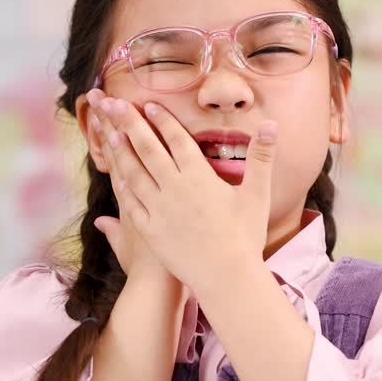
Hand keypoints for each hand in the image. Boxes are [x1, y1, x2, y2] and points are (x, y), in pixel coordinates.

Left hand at [87, 90, 277, 299]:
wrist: (227, 277)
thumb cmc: (246, 236)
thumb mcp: (258, 194)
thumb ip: (262, 157)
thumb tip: (271, 124)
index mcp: (199, 177)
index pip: (176, 140)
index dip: (162, 120)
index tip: (148, 104)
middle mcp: (174, 188)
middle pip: (148, 149)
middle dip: (130, 123)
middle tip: (114, 103)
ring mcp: (159, 209)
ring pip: (134, 173)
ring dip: (122, 151)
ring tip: (110, 132)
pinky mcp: (150, 230)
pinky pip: (131, 204)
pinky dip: (122, 187)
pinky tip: (117, 177)